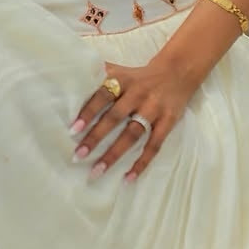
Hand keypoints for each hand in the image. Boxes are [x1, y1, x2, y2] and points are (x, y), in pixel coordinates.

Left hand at [69, 58, 197, 182]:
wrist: (178, 71)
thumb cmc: (140, 76)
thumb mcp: (121, 70)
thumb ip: (98, 73)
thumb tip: (69, 76)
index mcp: (123, 80)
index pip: (103, 95)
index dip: (89, 111)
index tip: (73, 128)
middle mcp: (138, 94)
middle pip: (115, 117)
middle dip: (96, 136)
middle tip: (79, 155)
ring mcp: (154, 109)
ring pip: (133, 134)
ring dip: (114, 153)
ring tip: (98, 170)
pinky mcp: (168, 121)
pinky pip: (155, 145)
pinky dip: (142, 162)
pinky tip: (129, 177)